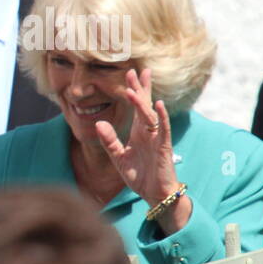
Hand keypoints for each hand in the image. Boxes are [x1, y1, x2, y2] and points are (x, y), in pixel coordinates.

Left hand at [95, 68, 186, 227]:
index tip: (128, 75)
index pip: (136, 107)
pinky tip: (159, 105)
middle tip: (137, 70)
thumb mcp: (118, 157)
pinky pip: (163, 129)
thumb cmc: (140, 175)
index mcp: (138, 132)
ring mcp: (157, 138)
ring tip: (134, 88)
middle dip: (141, 88)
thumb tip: (98, 123)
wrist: (154, 193)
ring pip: (150, 115)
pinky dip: (161, 117)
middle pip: (145, 105)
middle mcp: (148, 131)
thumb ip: (109, 141)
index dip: (133, 91)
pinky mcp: (163, 147)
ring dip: (142, 102)